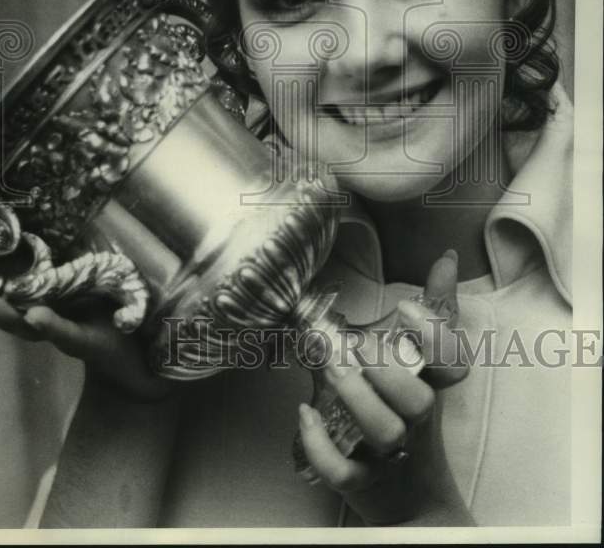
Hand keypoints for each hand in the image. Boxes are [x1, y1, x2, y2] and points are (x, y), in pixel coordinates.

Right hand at [0, 274, 171, 400]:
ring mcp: (65, 333)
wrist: (146, 361)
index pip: (2, 289)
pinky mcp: (90, 343)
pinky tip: (38, 315)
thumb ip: (69, 264)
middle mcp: (47, 319)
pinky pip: (69, 333)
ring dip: (3, 314)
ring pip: (28, 324)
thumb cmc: (114, 316)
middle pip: (5, 309)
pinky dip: (53, 325)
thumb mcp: (89, 284)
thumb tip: (50, 219)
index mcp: (44, 301)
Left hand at [297, 250, 471, 525]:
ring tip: (330, 370)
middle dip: (386, 369)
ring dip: (356, 397)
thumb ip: (434, 311)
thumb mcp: (422, 365)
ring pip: (384, 432)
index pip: (452, 363)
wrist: (412, 499)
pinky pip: (344, 471)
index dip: (435, 336)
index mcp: (430, 387)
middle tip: (356, 345)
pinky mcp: (362, 482)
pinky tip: (305, 414)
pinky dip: (322, 446)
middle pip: (416, 401)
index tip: (405, 305)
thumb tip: (445, 258)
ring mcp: (390, 454)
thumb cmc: (410, 416)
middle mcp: (415, 422)